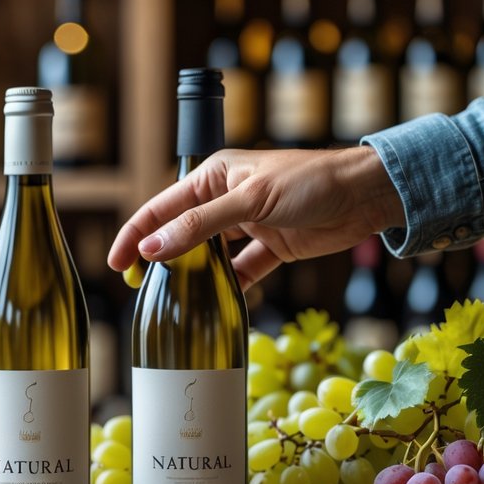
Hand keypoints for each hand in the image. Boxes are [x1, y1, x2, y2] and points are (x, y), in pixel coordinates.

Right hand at [107, 146, 404, 289]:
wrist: (367, 195)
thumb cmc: (310, 182)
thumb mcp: (249, 201)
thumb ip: (200, 226)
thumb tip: (153, 248)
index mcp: (213, 176)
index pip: (162, 207)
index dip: (135, 234)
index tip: (116, 264)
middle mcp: (225, 199)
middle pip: (180, 233)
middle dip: (158, 259)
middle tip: (136, 289)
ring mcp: (248, 226)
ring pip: (208, 256)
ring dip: (192, 277)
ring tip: (172, 301)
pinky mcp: (270, 248)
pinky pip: (241, 273)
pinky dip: (230, 289)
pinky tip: (218, 307)